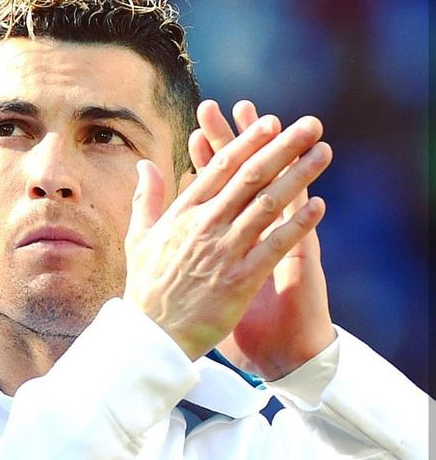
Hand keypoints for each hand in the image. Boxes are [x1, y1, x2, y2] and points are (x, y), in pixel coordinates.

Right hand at [123, 109, 332, 369]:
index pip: (219, 169)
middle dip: (283, 147)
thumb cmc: (146, 289)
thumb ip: (145, 199)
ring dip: (298, 175)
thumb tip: (144, 165)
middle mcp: (204, 226)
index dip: (247, 142)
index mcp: (182, 215)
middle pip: (250, 177)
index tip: (270, 122)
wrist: (152, 337)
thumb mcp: (137, 238)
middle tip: (311, 125)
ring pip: (266, 204)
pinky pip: (274, 247)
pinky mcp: (240, 280)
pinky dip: (297, 225)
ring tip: (323, 153)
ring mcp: (223, 252)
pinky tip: (319, 206)